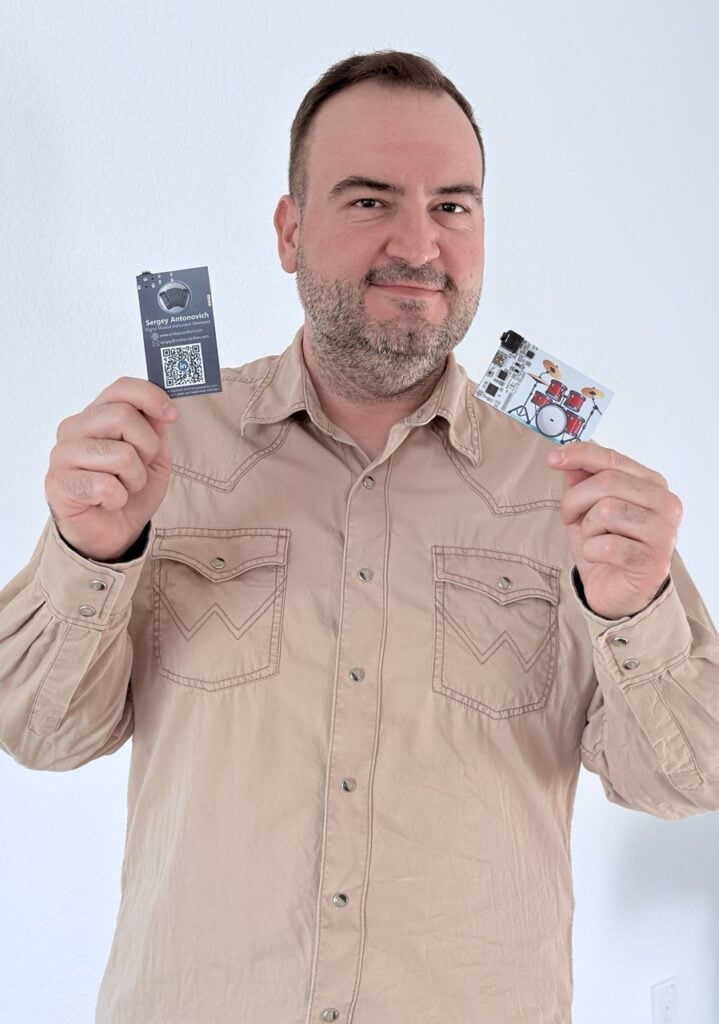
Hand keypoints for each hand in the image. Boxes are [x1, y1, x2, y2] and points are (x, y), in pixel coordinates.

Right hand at [45, 378, 178, 561]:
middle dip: (147, 447)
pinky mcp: (58, 484)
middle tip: (141, 467)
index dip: (151, 397)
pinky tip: (108, 502)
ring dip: (135, 478)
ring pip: (121, 453)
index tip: (171, 416)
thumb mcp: (153, 456)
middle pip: (123, 416)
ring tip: (124, 487)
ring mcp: (63, 455)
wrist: (111, 533)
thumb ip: (156, 428)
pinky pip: (106, 485)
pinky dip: (118, 498)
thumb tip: (161, 408)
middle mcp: (74, 428)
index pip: (121, 388)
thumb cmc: (129, 491)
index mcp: (96, 415)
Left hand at [546, 441, 682, 618]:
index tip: (552, 458)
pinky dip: (592, 552)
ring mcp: (663, 532)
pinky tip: (602, 558)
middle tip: (568, 518)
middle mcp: (666, 503)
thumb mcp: (586, 510)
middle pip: (607, 482)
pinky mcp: (652, 560)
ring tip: (594, 540)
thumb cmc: (605, 547)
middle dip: (575, 500)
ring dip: (587, 529)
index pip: (612, 459)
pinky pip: (606, 545)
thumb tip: (568, 461)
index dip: (579, 455)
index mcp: (652, 484)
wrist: (617, 593)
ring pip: (606, 511)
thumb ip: (581, 482)